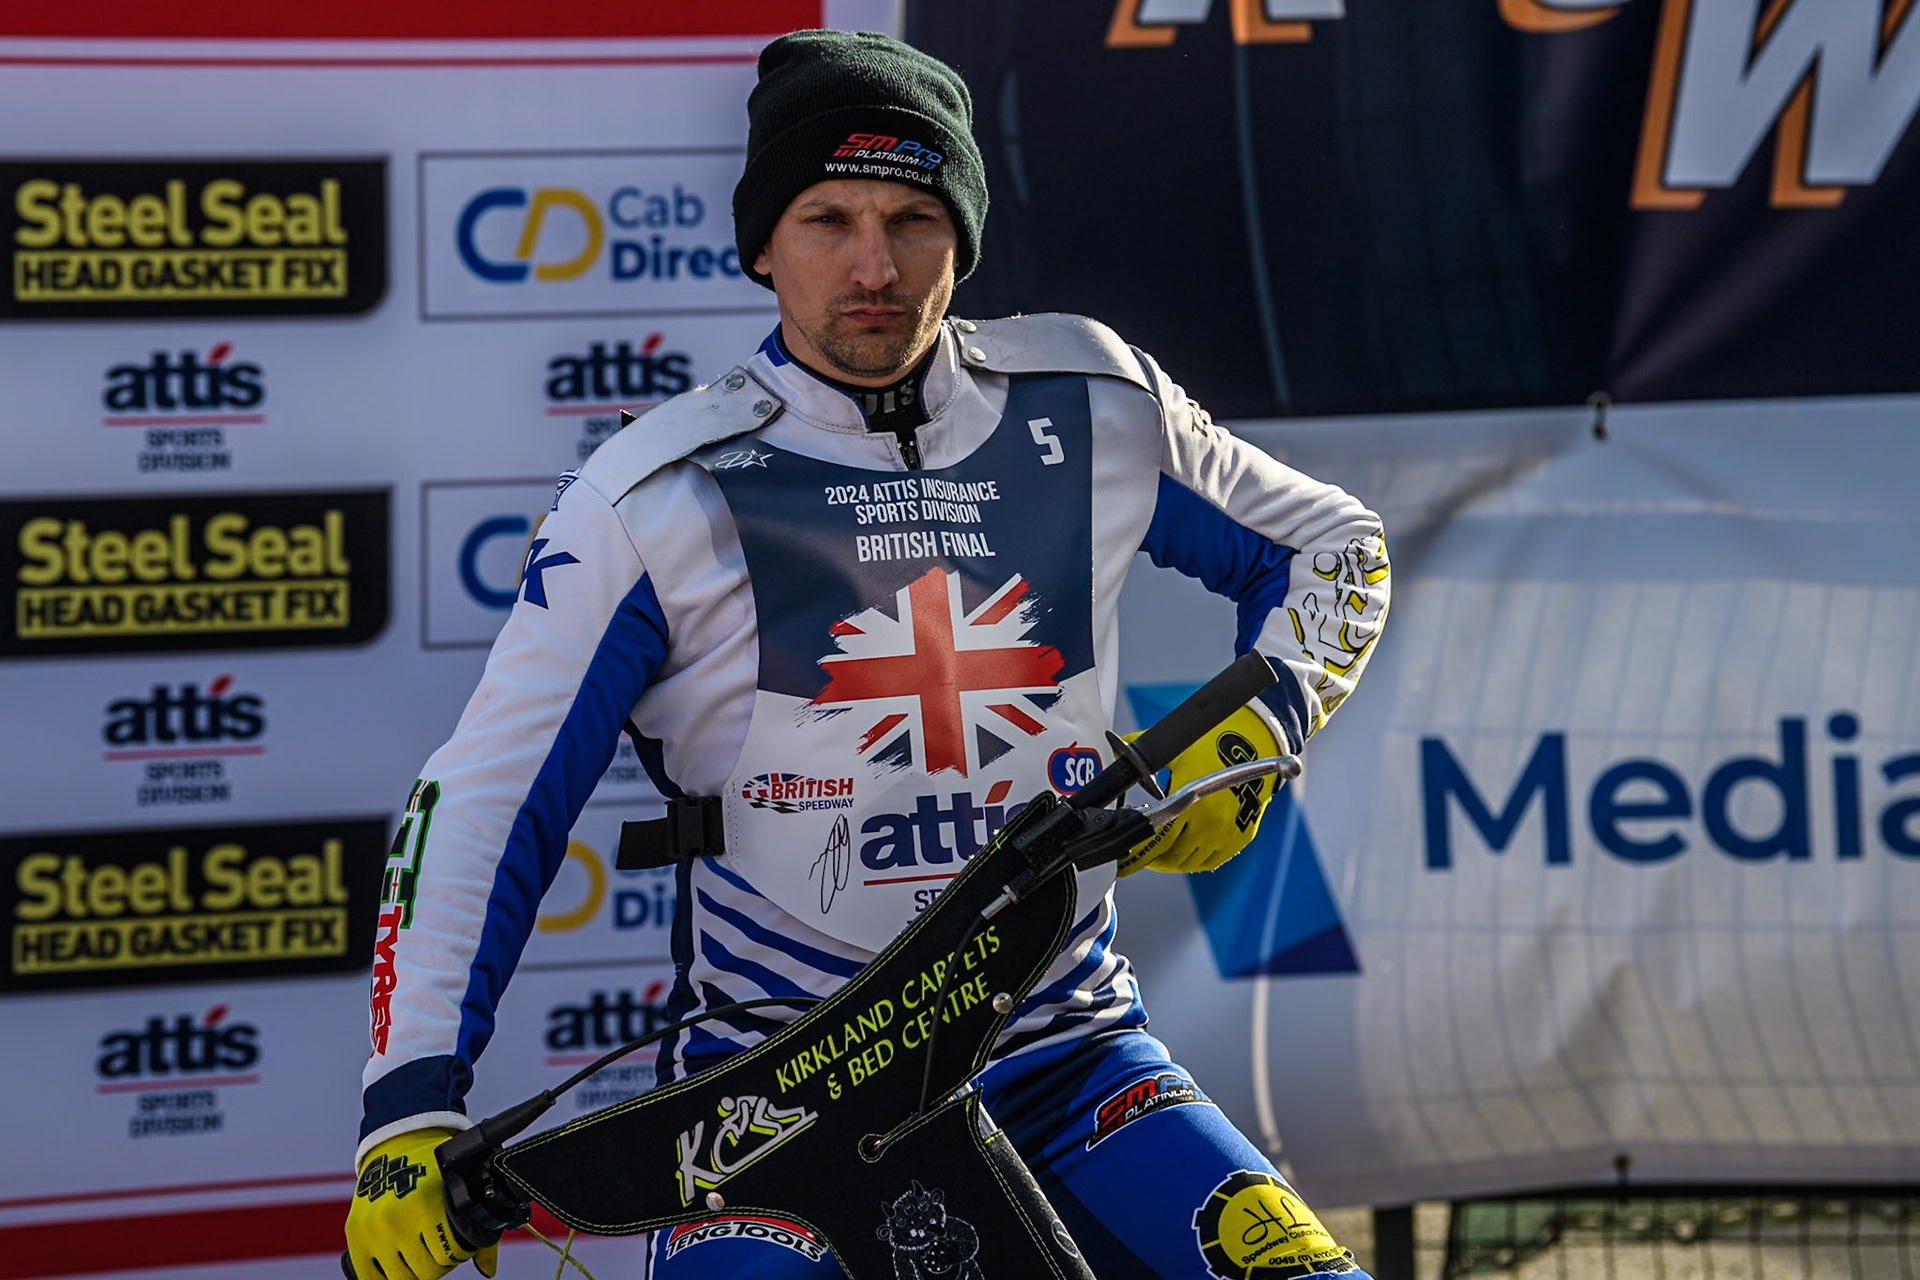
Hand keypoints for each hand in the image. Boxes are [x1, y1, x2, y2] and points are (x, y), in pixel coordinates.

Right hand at [345, 1128, 497, 1279]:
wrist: (396, 1144)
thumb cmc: (432, 1167)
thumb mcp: (459, 1189)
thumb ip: (479, 1229)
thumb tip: (488, 1269)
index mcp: (428, 1207)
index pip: (450, 1256)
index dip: (458, 1253)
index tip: (456, 1243)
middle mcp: (399, 1220)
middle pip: (427, 1271)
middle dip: (436, 1262)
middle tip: (436, 1247)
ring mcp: (375, 1230)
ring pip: (401, 1278)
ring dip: (413, 1269)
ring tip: (418, 1250)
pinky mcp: (356, 1235)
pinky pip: (371, 1277)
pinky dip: (386, 1276)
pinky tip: (397, 1262)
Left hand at [1117, 704, 1281, 875]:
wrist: (1257, 741)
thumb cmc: (1214, 741)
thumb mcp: (1175, 749)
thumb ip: (1140, 753)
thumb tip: (1114, 750)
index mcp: (1190, 804)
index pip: (1156, 842)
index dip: (1136, 856)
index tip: (1124, 864)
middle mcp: (1210, 824)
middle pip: (1169, 857)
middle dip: (1149, 857)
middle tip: (1137, 850)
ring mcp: (1227, 834)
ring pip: (1188, 863)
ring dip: (1169, 861)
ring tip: (1156, 850)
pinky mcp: (1239, 838)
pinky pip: (1209, 861)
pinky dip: (1192, 860)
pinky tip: (1180, 851)